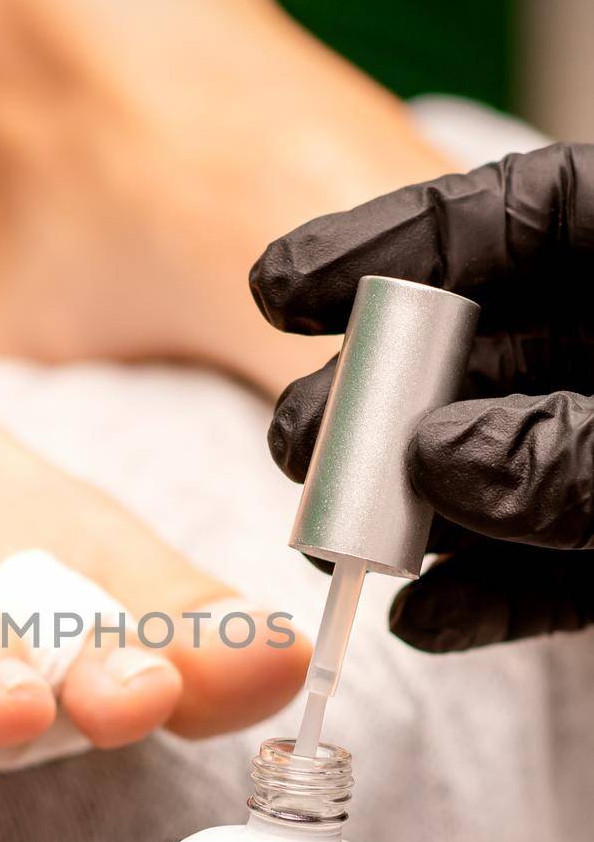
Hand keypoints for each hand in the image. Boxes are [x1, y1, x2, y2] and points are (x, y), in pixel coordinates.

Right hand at [251, 143, 593, 649]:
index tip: (278, 291)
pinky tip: (423, 623)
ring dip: (415, 513)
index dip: (386, 245)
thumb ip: (578, 450)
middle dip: (375, 404)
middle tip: (300, 448)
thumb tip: (436, 464)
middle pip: (475, 355)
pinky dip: (490, 602)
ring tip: (338, 548)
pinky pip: (557, 574)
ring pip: (499, 471)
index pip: (508, 219)